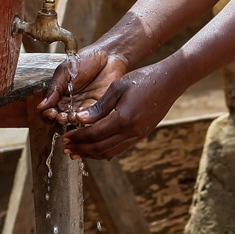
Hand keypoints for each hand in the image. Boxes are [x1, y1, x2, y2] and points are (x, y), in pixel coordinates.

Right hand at [37, 44, 129, 127]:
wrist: (108, 56)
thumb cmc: (85, 60)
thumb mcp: (64, 72)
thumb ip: (53, 89)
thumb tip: (41, 106)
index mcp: (61, 94)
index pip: (50, 109)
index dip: (48, 113)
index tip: (50, 112)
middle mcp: (72, 103)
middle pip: (62, 118)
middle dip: (60, 119)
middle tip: (61, 117)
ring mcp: (85, 106)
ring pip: (75, 121)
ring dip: (71, 121)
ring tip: (71, 116)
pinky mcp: (99, 108)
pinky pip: (90, 119)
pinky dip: (85, 121)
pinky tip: (82, 117)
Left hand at [56, 63, 182, 160]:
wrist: (169, 81)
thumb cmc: (142, 79)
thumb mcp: (117, 88)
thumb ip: (99, 106)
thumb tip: (80, 120)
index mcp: (123, 119)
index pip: (94, 134)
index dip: (78, 137)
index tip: (65, 136)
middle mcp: (131, 132)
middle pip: (100, 148)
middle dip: (81, 149)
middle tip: (67, 148)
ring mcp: (138, 136)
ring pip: (110, 152)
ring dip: (92, 154)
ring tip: (77, 152)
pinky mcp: (141, 135)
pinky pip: (119, 148)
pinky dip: (104, 150)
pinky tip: (95, 147)